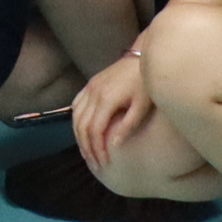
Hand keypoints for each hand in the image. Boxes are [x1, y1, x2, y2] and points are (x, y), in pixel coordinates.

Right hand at [71, 49, 154, 172]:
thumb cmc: (145, 84)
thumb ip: (128, 126)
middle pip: (82, 126)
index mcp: (106, 99)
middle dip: (87, 147)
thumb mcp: (142, 107)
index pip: (94, 130)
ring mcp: (90, 87)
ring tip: (87, 152)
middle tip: (94, 163)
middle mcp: (94, 92)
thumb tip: (114, 145)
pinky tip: (82, 132)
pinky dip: (76, 120)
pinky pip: (76, 104)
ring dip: (79, 136)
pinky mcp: (91, 83)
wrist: (143, 58)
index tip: (104, 163)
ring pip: (75, 116)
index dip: (97, 149)